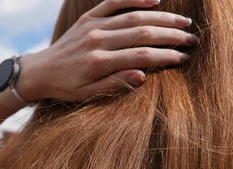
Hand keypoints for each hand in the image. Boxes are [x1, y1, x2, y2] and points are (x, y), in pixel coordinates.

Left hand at [16, 0, 196, 101]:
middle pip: (143, 33)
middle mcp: (97, 40)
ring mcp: (93, 26)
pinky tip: (156, 0)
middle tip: (192, 39)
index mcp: (98, 62)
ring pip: (134, 16)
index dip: (166, 56)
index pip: (142, 56)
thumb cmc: (66, 87)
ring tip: (183, 23)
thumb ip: (114, 84)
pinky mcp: (88, 18)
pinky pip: (114, 2)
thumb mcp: (87, 95)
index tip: (184, 58)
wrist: (40, 72)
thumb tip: (143, 76)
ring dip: (162, 18)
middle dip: (171, 35)